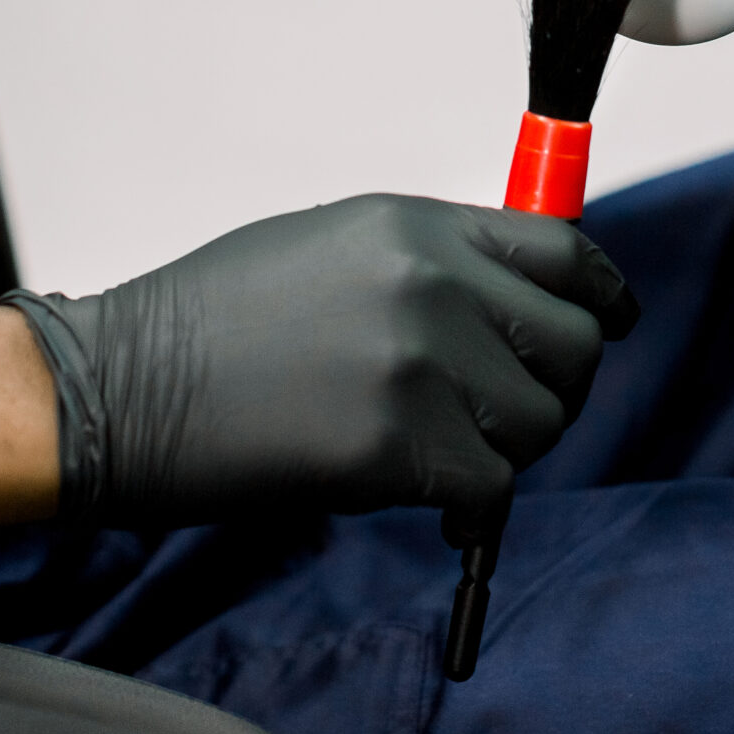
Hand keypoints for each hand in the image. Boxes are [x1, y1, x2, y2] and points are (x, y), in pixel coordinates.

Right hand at [6, 196, 637, 527]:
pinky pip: (491, 487)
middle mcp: (432, 282)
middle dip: (555, 389)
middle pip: (575, 343)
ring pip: (541, 421)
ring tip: (438, 454)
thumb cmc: (213, 323)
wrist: (124, 387)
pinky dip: (468, 507)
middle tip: (503, 418)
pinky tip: (424, 502)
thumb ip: (435, 265)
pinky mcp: (399, 444)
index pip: (567, 251)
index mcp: (417, 226)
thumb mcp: (333, 246)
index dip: (602, 296)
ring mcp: (420, 362)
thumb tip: (518, 301)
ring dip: (504, 451)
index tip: (610, 324)